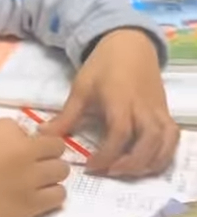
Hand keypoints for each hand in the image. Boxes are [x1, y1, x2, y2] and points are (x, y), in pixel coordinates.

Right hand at [0, 118, 68, 216]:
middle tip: (30, 165)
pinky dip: (52, 195)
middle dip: (45, 153)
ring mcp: (31, 178)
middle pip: (55, 147)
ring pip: (62, 170)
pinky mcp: (32, 206)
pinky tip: (37, 199)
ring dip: (52, 174)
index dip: (18, 140)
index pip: (27, 130)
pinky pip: (59, 196)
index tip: (7, 151)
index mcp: (5, 128)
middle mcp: (25, 150)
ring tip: (36, 183)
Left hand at [41, 29, 178, 177]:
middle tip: (109, 172)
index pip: (119, 133)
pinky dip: (165, 154)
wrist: (130, 44)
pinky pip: (173, 137)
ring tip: (127, 172)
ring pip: (164, 142)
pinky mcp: (165, 112)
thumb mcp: (81, 89)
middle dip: (130, 164)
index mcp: (120, 100)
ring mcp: (158, 110)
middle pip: (147, 142)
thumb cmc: (103, 66)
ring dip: (149, 163)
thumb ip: (66, 117)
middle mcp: (143, 108)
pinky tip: (147, 164)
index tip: (91, 166)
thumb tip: (44, 137)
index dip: (107, 155)